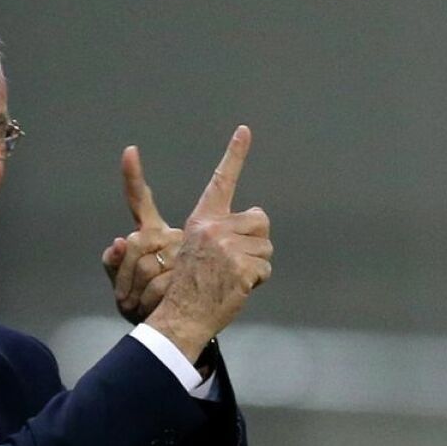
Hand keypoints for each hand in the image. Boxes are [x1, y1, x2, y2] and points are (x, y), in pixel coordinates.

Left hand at [102, 146, 182, 323]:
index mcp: (153, 234)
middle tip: (127, 301)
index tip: (129, 151)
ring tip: (138, 307)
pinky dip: (151, 301)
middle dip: (124, 278)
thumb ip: (113, 264)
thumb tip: (117, 242)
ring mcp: (191, 250)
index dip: (133, 176)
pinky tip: (154, 309)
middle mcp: (173, 236)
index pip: (139, 202)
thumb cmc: (146, 305)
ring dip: (135, 294)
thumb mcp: (123, 287)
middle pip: (135, 245)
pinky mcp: (200, 271)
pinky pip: (165, 284)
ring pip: (148, 267)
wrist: (177, 331)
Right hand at [144, 125, 272, 362]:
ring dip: (256, 264)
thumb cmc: (186, 285)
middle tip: (233, 262)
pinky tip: (236, 288)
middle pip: (259, 220)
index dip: (234, 155)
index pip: (221, 181)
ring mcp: (228, 247)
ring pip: (266, 247)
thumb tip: (250, 219)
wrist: (180, 314)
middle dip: (255, 241)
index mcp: (202, 219)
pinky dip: (256, 282)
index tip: (244, 131)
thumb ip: (218, 232)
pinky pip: (265, 269)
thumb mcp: (193, 248)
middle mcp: (214, 228)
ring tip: (231, 277)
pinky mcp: (241, 266)